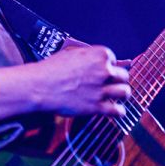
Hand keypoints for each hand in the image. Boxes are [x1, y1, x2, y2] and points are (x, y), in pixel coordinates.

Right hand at [0, 44, 130, 120]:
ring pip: (125, 92)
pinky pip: (118, 111)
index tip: (104, 71)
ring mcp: (101, 89)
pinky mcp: (96, 106)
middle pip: (123, 76)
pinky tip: (115, 111)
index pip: (115, 60)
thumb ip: (88, 56)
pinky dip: (119, 112)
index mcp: (99, 55)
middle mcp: (103, 71)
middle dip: (118, 80)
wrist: (39, 86)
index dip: (109, 66)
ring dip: (122, 94)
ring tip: (117, 96)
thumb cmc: (51, 69)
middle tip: (112, 84)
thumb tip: (96, 60)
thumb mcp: (71, 53)